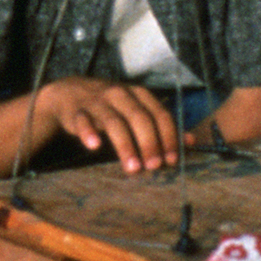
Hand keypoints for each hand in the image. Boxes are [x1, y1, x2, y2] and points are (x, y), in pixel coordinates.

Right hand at [40, 75, 182, 173]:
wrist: (70, 92)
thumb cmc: (111, 106)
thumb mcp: (138, 110)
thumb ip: (162, 126)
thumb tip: (190, 142)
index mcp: (139, 94)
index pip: (160, 114)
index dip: (168, 137)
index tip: (171, 160)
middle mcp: (120, 94)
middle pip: (139, 117)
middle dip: (149, 143)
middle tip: (154, 166)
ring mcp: (98, 101)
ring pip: (114, 121)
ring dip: (125, 145)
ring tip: (132, 168)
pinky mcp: (77, 111)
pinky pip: (83, 121)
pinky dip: (89, 132)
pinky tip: (94, 145)